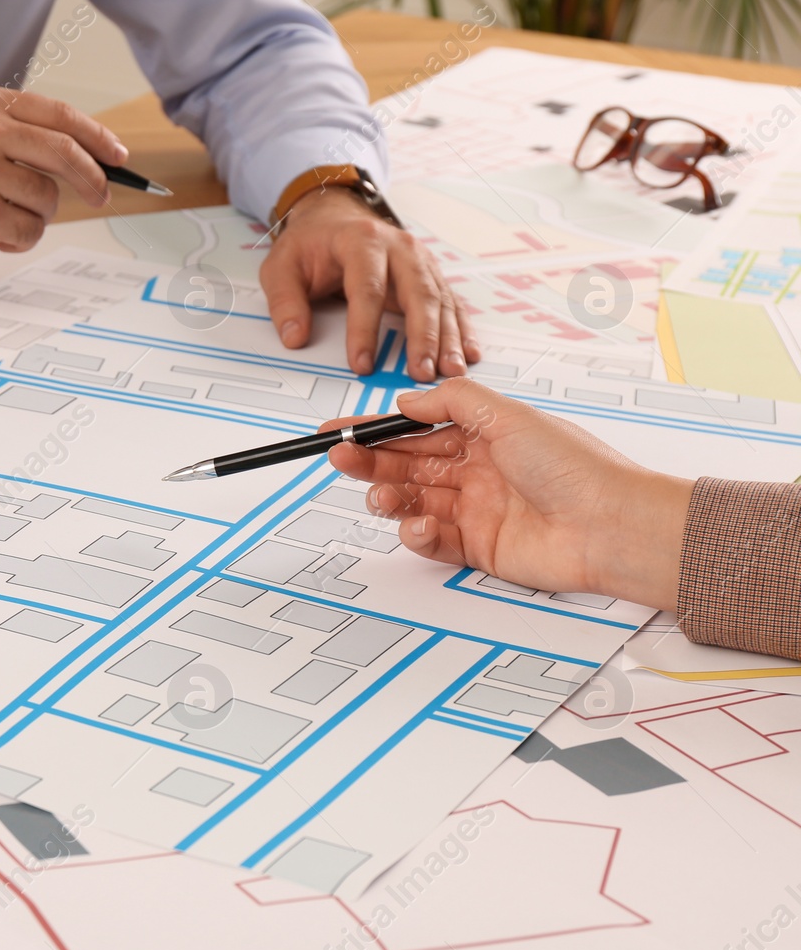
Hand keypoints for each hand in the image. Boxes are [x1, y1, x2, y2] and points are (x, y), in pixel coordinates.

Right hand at [0, 86, 126, 272]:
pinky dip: (18, 239)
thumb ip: (9, 135)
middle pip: (65, 152)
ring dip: (36, 217)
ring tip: (5, 219)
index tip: (115, 155)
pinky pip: (28, 230)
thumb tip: (73, 155)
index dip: (96, 137)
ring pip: (47, 199)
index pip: (58, 115)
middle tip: (100, 196)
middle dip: (91, 179)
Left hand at [261, 187, 477, 381]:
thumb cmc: (310, 244)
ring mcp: (419, 260)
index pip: (367, 288)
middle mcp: (398, 247)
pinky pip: (449, 302)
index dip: (364, 329)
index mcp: (361, 240)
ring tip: (450, 369)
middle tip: (421, 372)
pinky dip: (460, 328)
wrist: (333, 218)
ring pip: (439, 300)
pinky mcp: (429, 274)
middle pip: (417, 293)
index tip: (362, 364)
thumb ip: (286, 302)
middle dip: (422, 336)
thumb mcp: (281, 267)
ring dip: (447, 338)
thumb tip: (295, 337)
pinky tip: (467, 351)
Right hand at [324, 378, 690, 610]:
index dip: (374, 430)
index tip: (339, 431)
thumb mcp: (507, 415)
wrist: (609, 527)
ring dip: (389, 496)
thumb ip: (451, 401)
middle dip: (370, 461)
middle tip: (342, 459)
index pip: (416, 429)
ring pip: (413, 502)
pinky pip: (432, 541)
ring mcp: (476, 510)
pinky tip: (418, 525)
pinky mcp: (478, 549)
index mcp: (484, 435)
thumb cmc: (574, 468)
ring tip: (382, 496)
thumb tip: (407, 401)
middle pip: (407, 465)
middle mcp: (477, 471)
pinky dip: (416, 534)